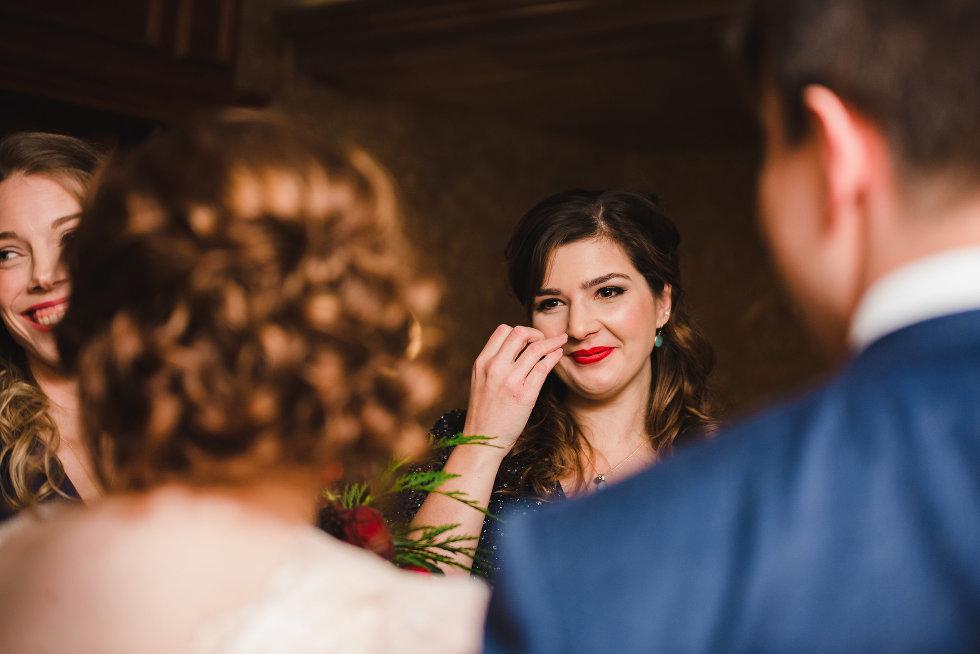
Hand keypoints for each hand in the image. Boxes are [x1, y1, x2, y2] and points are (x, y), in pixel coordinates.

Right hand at [462, 324, 566, 453]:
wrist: (482, 440)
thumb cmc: (484, 412)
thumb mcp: (480, 381)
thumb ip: (493, 364)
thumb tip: (515, 349)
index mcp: (482, 362)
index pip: (502, 331)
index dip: (520, 331)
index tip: (530, 338)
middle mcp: (495, 367)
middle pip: (520, 333)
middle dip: (536, 332)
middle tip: (545, 339)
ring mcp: (510, 380)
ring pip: (536, 348)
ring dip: (552, 341)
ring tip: (560, 342)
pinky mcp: (525, 395)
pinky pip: (544, 367)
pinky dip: (554, 356)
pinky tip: (558, 355)